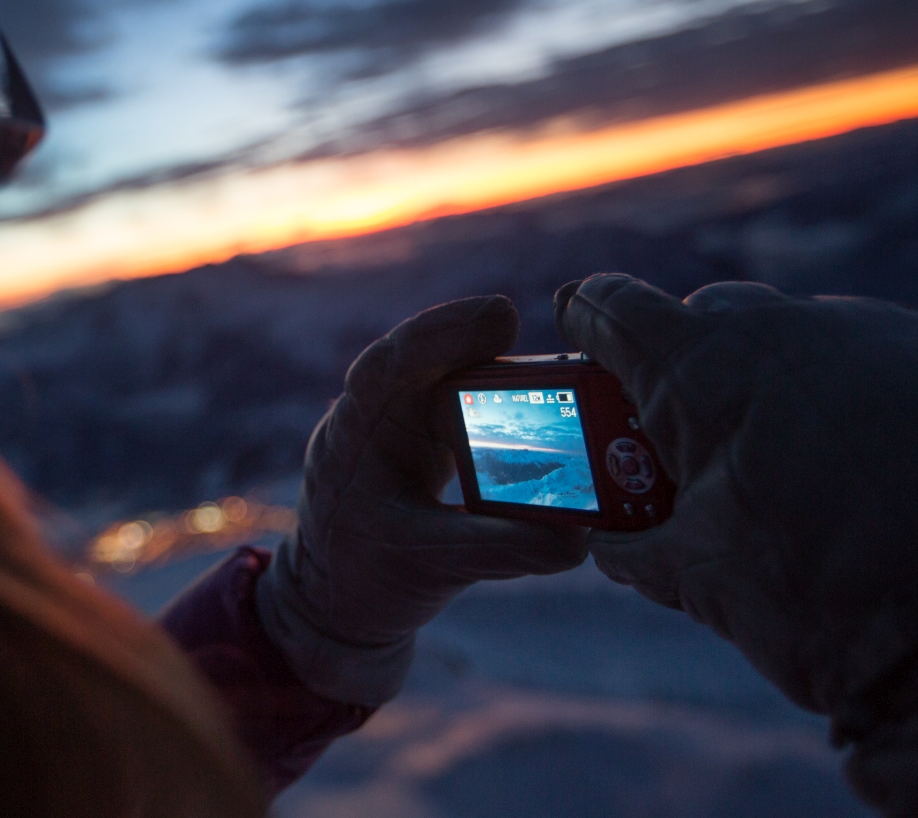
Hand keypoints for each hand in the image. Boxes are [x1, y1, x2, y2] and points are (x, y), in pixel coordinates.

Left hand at [255, 296, 587, 705]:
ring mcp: (409, 421)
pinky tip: (560, 403)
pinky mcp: (438, 437)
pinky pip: (476, 406)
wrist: (342, 601)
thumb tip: (575, 539)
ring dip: (504, 371)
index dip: (439, 333)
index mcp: (355, 433)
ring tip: (564, 371)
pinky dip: (513, 404)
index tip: (499, 315)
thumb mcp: (426, 566)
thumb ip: (494, 548)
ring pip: (456, 377)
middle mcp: (379, 413)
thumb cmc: (365, 578)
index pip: (388, 365)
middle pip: (429, 355)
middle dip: (479, 336)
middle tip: (537, 327)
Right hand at [556, 275, 917, 810]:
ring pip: (784, 337)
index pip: (611, 306)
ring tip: (774, 467)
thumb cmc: (835, 599)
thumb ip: (633, 549)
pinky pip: (853, 356)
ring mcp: (865, 334)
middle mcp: (784, 327)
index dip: (583, 319)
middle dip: (676, 368)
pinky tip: (850, 465)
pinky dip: (832, 395)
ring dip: (760, 384)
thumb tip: (604, 544)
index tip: (572, 330)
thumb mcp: (705, 582)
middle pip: (701, 319)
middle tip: (671, 441)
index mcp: (705, 367)